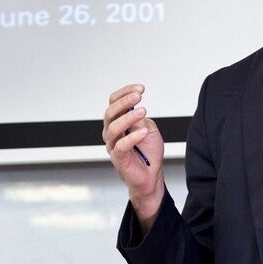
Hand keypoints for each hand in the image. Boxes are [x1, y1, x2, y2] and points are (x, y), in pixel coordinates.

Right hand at [103, 84, 164, 230]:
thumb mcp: (148, 128)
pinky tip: (143, 132)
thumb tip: (135, 108)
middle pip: (110, 112)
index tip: (140, 88)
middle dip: (124, 102)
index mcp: (118, 122)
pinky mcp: (118, 158)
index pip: (114, 102)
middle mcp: (112, 132)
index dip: (125, 93)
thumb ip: (140, 119)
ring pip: (113, 128)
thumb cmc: (148, 152)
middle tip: (138, 96)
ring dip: (128, 117)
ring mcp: (113, 145)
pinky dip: (132, 137)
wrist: (152, 175)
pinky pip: (120, 146)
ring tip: (143, 112)